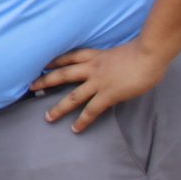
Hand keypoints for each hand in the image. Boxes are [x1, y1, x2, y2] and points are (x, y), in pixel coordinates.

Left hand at [34, 40, 173, 131]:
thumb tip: (115, 69)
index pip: (69, 57)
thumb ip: (113, 60)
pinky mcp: (108, 94)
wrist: (150, 53)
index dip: (55, 60)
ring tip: (48, 118)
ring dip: (59, 108)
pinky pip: (91, 110)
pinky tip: (75, 129)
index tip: (43, 64)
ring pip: (72, 96)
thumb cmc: (143, 50)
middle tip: (31, 86)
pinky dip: (82, 121)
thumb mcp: (122, 51)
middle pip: (62, 74)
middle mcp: (92, 67)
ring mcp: (98, 81)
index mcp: (95, 55)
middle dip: (45, 81)